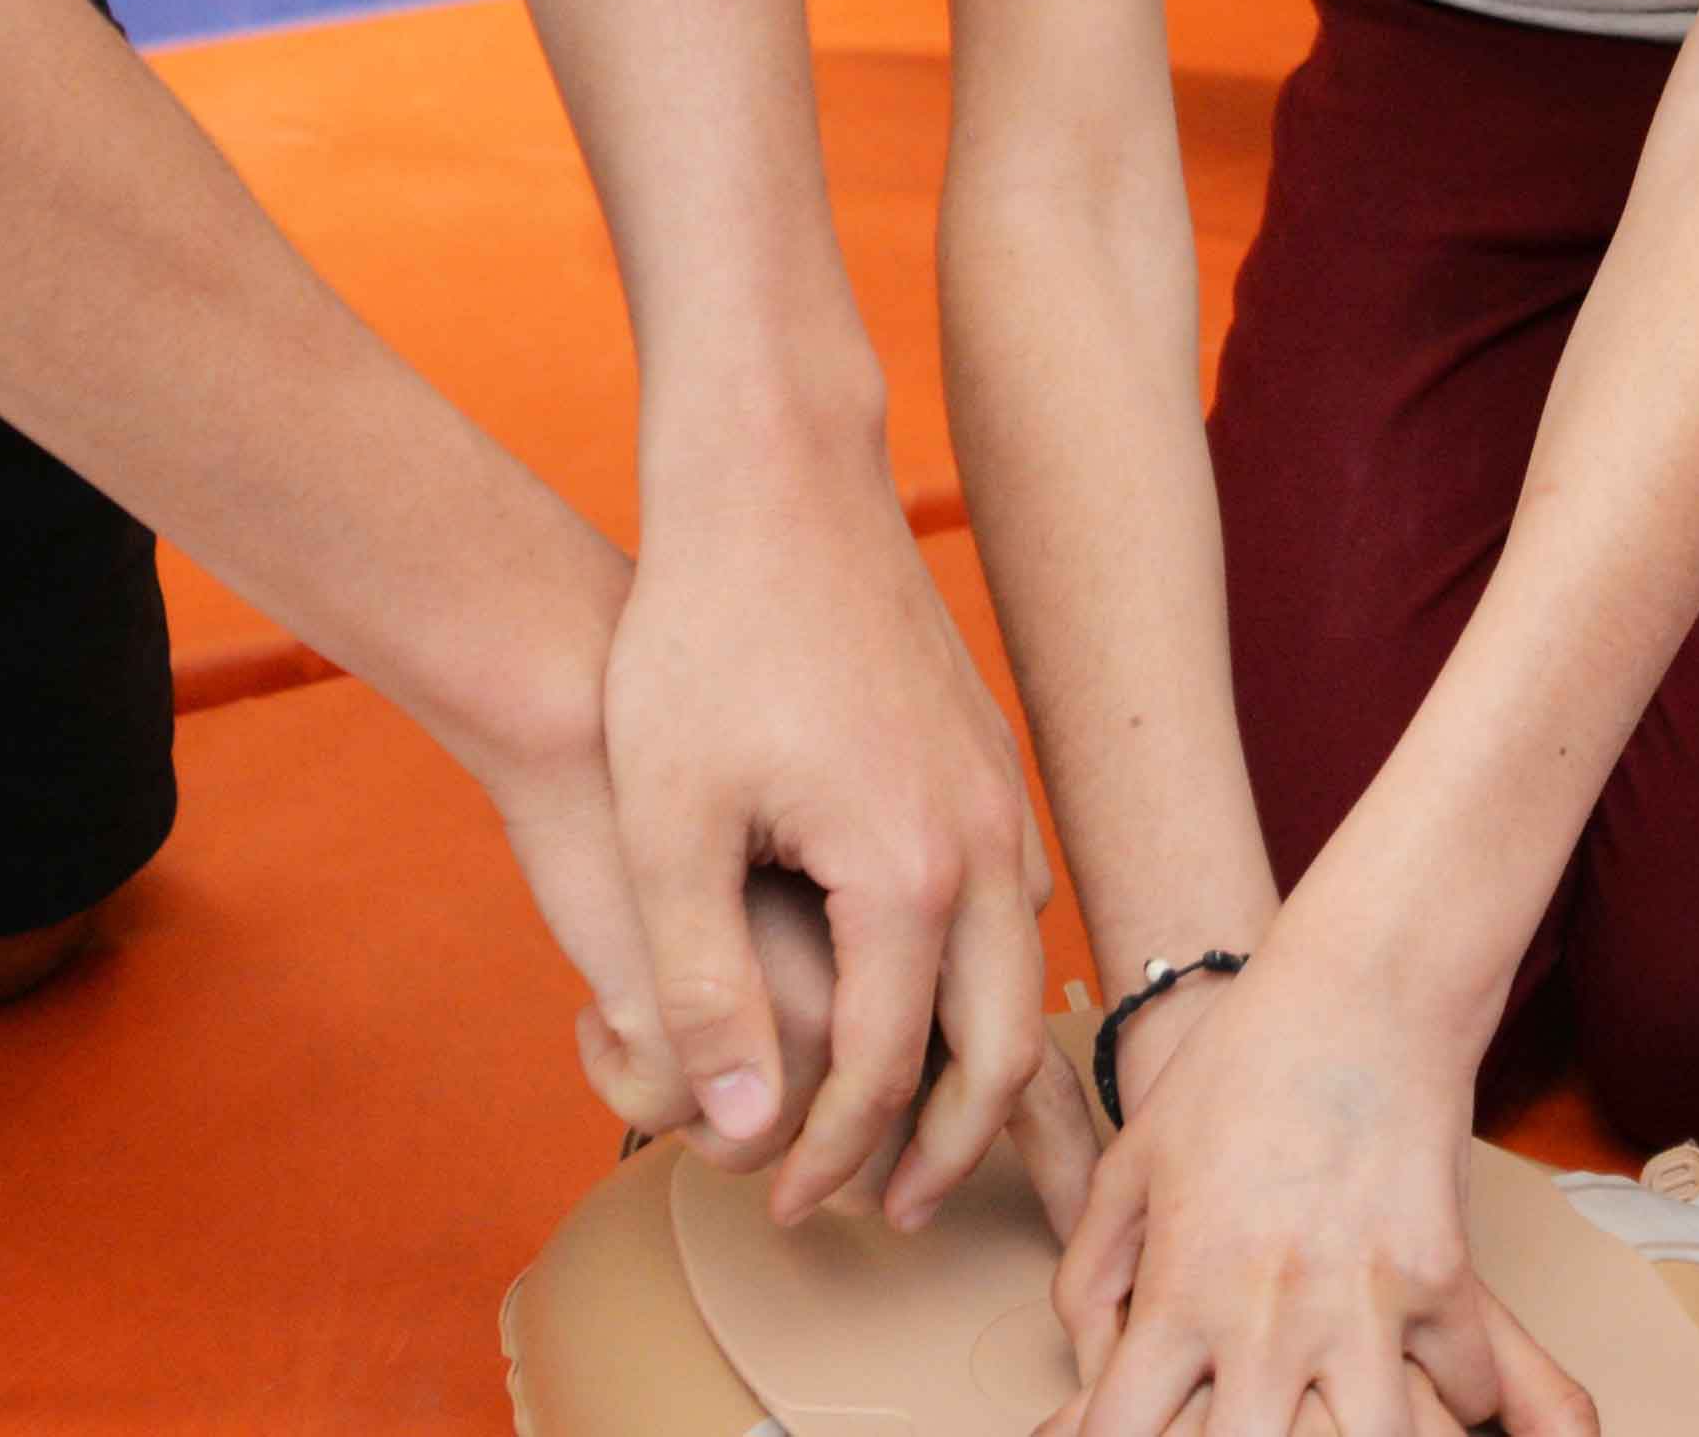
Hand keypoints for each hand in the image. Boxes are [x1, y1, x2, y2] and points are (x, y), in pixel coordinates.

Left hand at [597, 414, 1089, 1232]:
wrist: (777, 486)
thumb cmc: (702, 642)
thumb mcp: (671, 822)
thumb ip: (701, 981)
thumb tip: (737, 1120)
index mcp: (909, 866)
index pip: (891, 1067)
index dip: (830, 1153)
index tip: (774, 1200)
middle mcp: (984, 838)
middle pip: (1003, 1043)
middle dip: (950, 1146)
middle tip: (886, 1211)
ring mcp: (999, 791)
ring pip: (1026, 972)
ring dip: (978, 1066)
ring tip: (907, 1130)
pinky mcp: (988, 756)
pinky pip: (1020, 904)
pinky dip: (987, 983)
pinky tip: (923, 996)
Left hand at [1046, 938, 1595, 1436]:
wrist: (1360, 987)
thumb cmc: (1239, 1066)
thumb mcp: (1134, 1162)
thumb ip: (1096, 1275)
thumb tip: (1092, 1372)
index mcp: (1181, 1291)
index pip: (1121, 1435)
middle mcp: (1265, 1315)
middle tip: (1250, 1424)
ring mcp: (1361, 1301)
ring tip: (1341, 1418)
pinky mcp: (1440, 1275)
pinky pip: (1465, 1386)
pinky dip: (1453, 1397)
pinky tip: (1427, 1378)